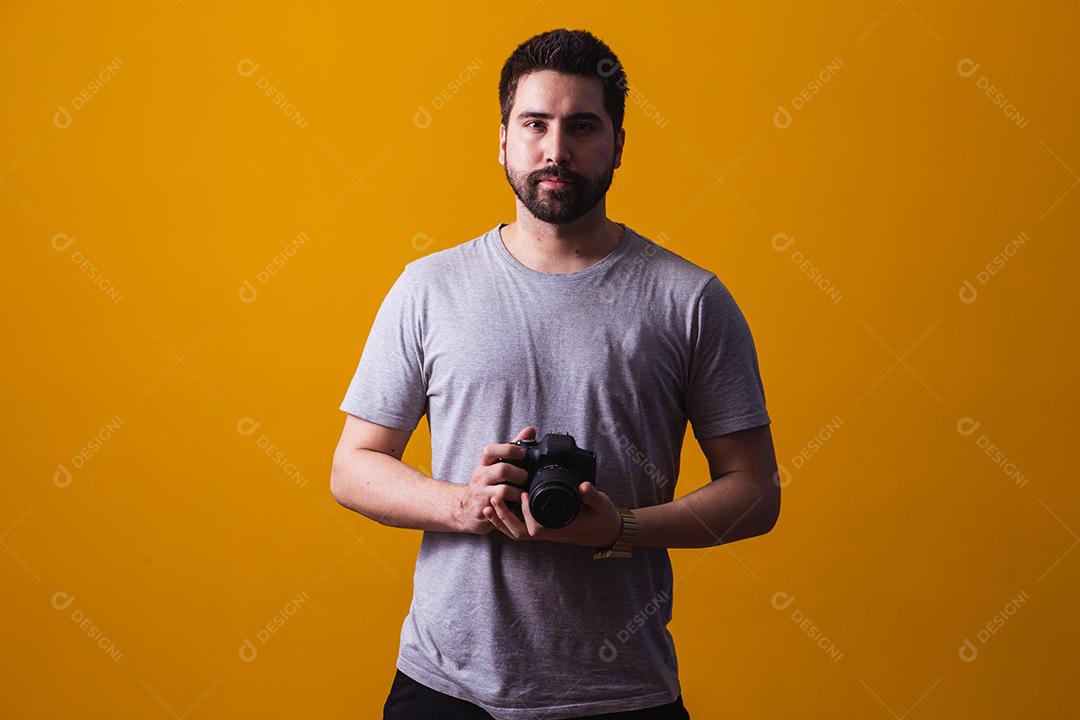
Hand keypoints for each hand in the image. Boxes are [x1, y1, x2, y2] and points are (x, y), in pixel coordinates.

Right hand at [452, 425, 535, 534]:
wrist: (465, 509)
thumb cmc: (485, 484)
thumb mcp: (495, 465)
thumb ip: (512, 448)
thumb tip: (530, 430)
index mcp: (484, 463)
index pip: (490, 450)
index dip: (508, 450)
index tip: (522, 453)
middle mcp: (480, 476)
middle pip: (502, 470)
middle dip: (519, 474)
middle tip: (525, 478)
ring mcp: (480, 493)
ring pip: (504, 490)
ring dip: (519, 492)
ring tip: (523, 494)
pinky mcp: (482, 510)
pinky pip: (503, 508)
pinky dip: (514, 507)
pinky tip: (517, 506)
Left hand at [485, 479, 622, 549]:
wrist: (607, 531)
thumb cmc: (603, 519)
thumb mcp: (601, 505)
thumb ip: (592, 495)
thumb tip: (584, 486)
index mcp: (560, 527)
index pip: (537, 527)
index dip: (526, 512)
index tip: (522, 493)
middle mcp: (549, 532)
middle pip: (519, 532)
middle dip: (504, 517)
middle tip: (494, 498)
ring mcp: (545, 532)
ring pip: (517, 532)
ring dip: (501, 520)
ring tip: (489, 504)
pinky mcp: (543, 528)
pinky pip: (520, 528)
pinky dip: (507, 521)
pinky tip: (498, 510)